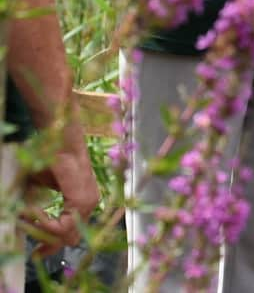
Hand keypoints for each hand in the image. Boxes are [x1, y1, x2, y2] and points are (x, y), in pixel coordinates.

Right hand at [22, 121, 98, 250]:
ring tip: (28, 220)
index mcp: (84, 199)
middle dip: (48, 245)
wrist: (57, 136)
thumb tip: (36, 235)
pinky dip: (44, 224)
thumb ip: (42, 209)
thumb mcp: (41, 186)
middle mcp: (91, 201)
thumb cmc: (47, 158)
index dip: (51, 246)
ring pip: (66, 235)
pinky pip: (63, 226)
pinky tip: (32, 214)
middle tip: (34, 251)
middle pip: (70, 239)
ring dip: (43, 233)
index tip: (34, 251)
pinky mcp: (82, 198)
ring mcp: (89, 200)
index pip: (71, 235)